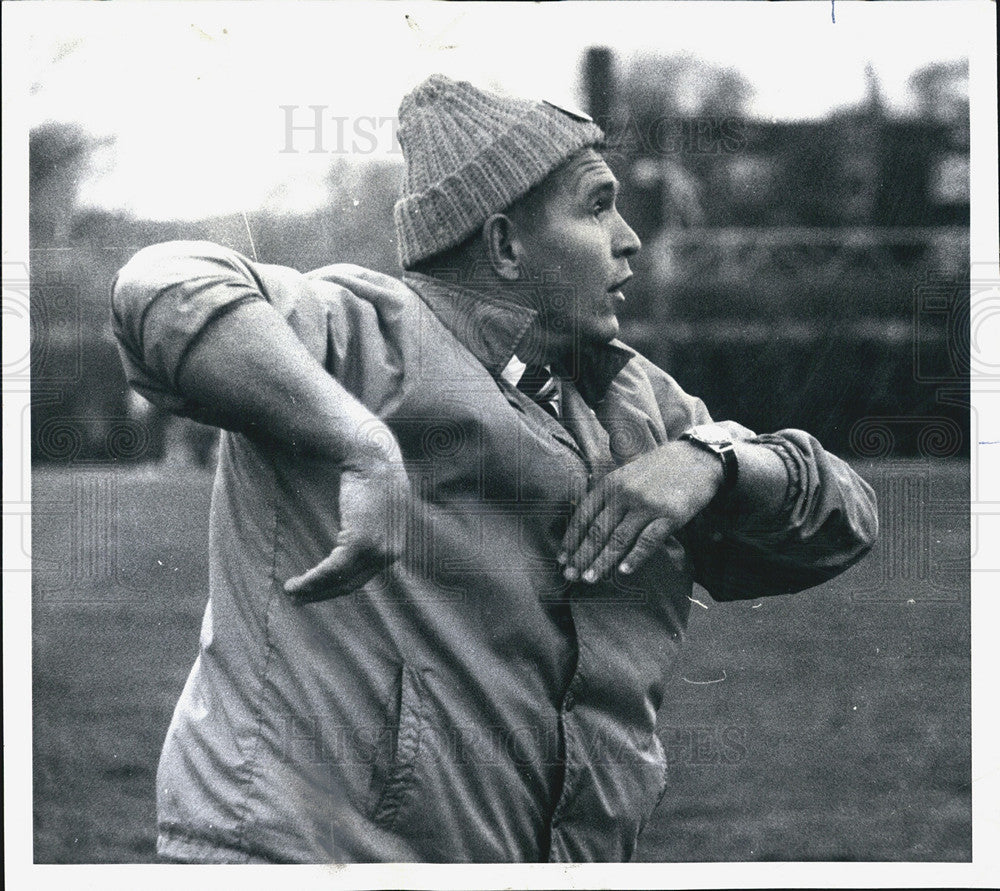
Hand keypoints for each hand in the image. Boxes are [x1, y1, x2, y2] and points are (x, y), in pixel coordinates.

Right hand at [284, 436, 410, 602]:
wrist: (370, 453)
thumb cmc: (368, 470)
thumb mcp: (374, 497)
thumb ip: (367, 515)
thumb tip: (351, 518)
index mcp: (395, 541)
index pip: (366, 573)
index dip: (339, 584)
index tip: (316, 589)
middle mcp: (391, 550)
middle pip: (353, 582)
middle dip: (323, 593)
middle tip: (298, 598)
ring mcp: (378, 549)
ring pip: (340, 580)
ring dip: (312, 590)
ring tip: (290, 592)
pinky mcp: (361, 544)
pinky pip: (332, 570)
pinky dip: (311, 581)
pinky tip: (293, 583)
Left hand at [558, 440, 722, 584]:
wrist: (697, 458)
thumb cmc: (659, 469)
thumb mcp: (626, 473)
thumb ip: (609, 495)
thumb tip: (588, 524)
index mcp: (610, 484)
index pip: (584, 516)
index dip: (571, 539)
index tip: (562, 559)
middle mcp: (624, 494)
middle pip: (597, 531)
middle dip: (581, 556)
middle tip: (570, 576)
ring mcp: (647, 505)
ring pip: (618, 539)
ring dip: (602, 561)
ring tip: (589, 579)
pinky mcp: (670, 515)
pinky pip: (648, 540)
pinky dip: (634, 557)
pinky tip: (623, 571)